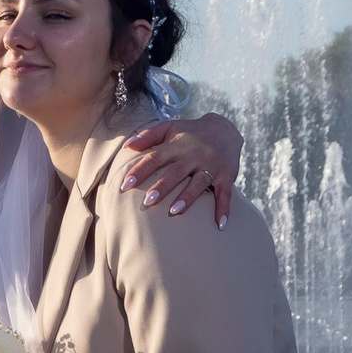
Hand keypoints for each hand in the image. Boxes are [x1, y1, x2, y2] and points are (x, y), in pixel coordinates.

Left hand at [119, 112, 242, 227]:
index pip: (156, 157)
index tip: (125, 185)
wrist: (225, 129)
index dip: (140, 171)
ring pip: (199, 182)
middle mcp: (195, 154)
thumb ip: (148, 136)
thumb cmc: (190, 133)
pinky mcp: (226, 176)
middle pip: (177, 171)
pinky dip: (224, 208)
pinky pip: (225, 193)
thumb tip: (127, 146)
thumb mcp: (169, 128)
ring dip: (187, 197)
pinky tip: (219, 224)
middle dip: (162, 186)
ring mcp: (212, 165)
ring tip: (173, 211)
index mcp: (178, 143)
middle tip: (147, 202)